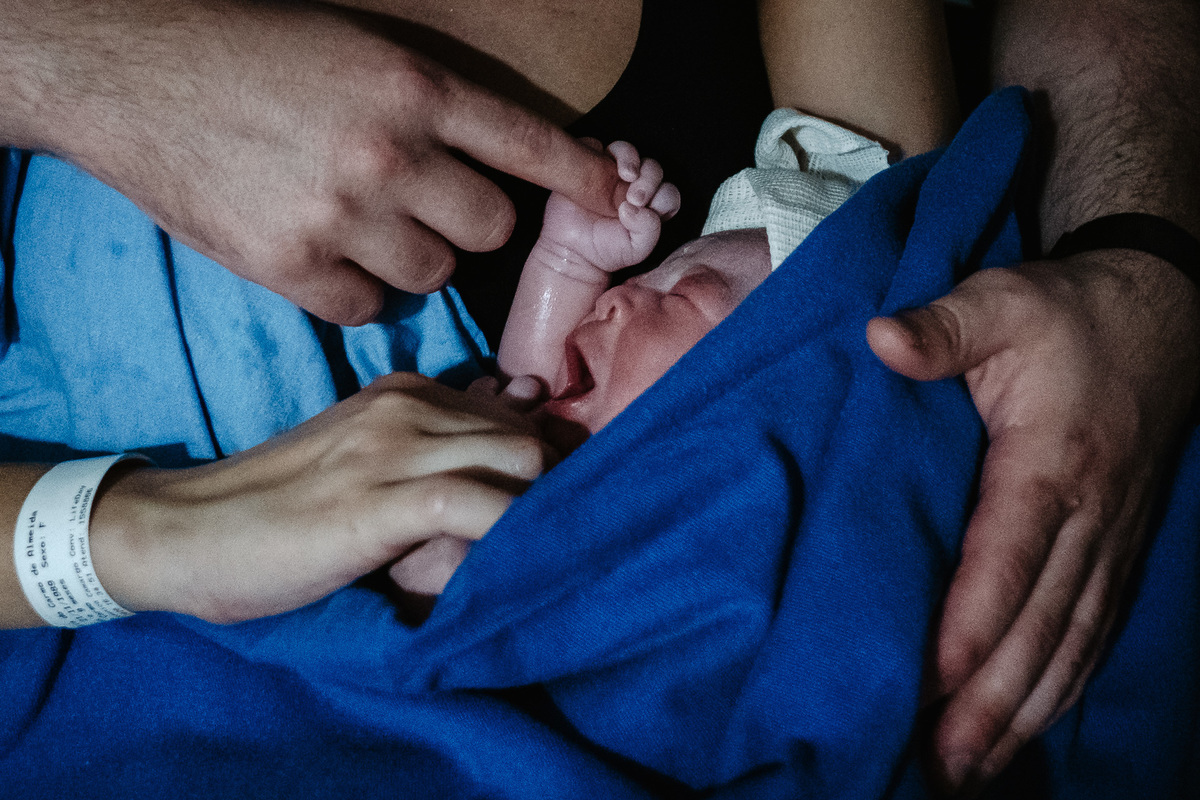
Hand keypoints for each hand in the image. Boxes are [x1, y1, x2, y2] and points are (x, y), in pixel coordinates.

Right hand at [3, 0, 622, 324]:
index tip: (616, 198)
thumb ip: (424, 107)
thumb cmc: (242, 50)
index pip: (530, 143)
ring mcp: (341, 215)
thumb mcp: (351, 49)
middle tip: (424, 205)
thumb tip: (486, 165)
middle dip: (467, 223)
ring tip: (358, 225)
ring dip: (411, 257)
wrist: (127, 70)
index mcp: (412, 86)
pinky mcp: (291, 266)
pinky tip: (320, 256)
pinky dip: (355, 291)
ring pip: (432, 273)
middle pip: (489, 229)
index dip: (582, 178)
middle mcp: (389, 153)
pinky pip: (369, 309)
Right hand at [88, 373, 550, 623]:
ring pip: (519, 458)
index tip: (548, 503)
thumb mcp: (364, 458)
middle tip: (548, 539)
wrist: (187, 530)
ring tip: (535, 557)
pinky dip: (511, 533)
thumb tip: (514, 416)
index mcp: (407, 392)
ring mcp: (393, 449)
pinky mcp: (378, 501)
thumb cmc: (280, 505)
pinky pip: (479, 504)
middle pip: (530, 435)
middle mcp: (408, 406)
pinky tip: (512, 565)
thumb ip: (432, 441)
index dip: (544, 459)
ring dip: (541, 510)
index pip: (516, 410)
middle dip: (555, 487)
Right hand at [539, 140, 680, 274]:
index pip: (668, 194)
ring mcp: (613, 175)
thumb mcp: (636, 250)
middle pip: (653, 170)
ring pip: (633, 154)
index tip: (646, 211)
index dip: (663, 198)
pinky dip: (619, 154)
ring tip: (628, 176)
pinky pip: (610, 148)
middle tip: (635, 199)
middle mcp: (634, 188)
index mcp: (650, 208)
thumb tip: (636, 207)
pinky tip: (611, 169)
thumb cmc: (604, 251)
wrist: (571, 250)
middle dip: (650, 181)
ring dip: (635, 162)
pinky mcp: (594, 163)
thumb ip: (649, 230)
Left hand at [867, 251, 1199, 789]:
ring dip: (1023, 712)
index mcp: (1051, 461)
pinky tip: (1030, 723)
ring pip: (1072, 643)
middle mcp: (1091, 515)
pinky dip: (1064, 686)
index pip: (1009, 557)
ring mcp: (1113, 539)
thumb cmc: (1069, 315)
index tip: (932, 680)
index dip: (972, 623)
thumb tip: (881, 340)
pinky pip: (1096, 631)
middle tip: (941, 763)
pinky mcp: (1120, 549)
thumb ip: (943, 328)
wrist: (1163, 316)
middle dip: (991, 700)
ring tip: (971, 769)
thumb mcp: (1001, 300)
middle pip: (1041, 624)